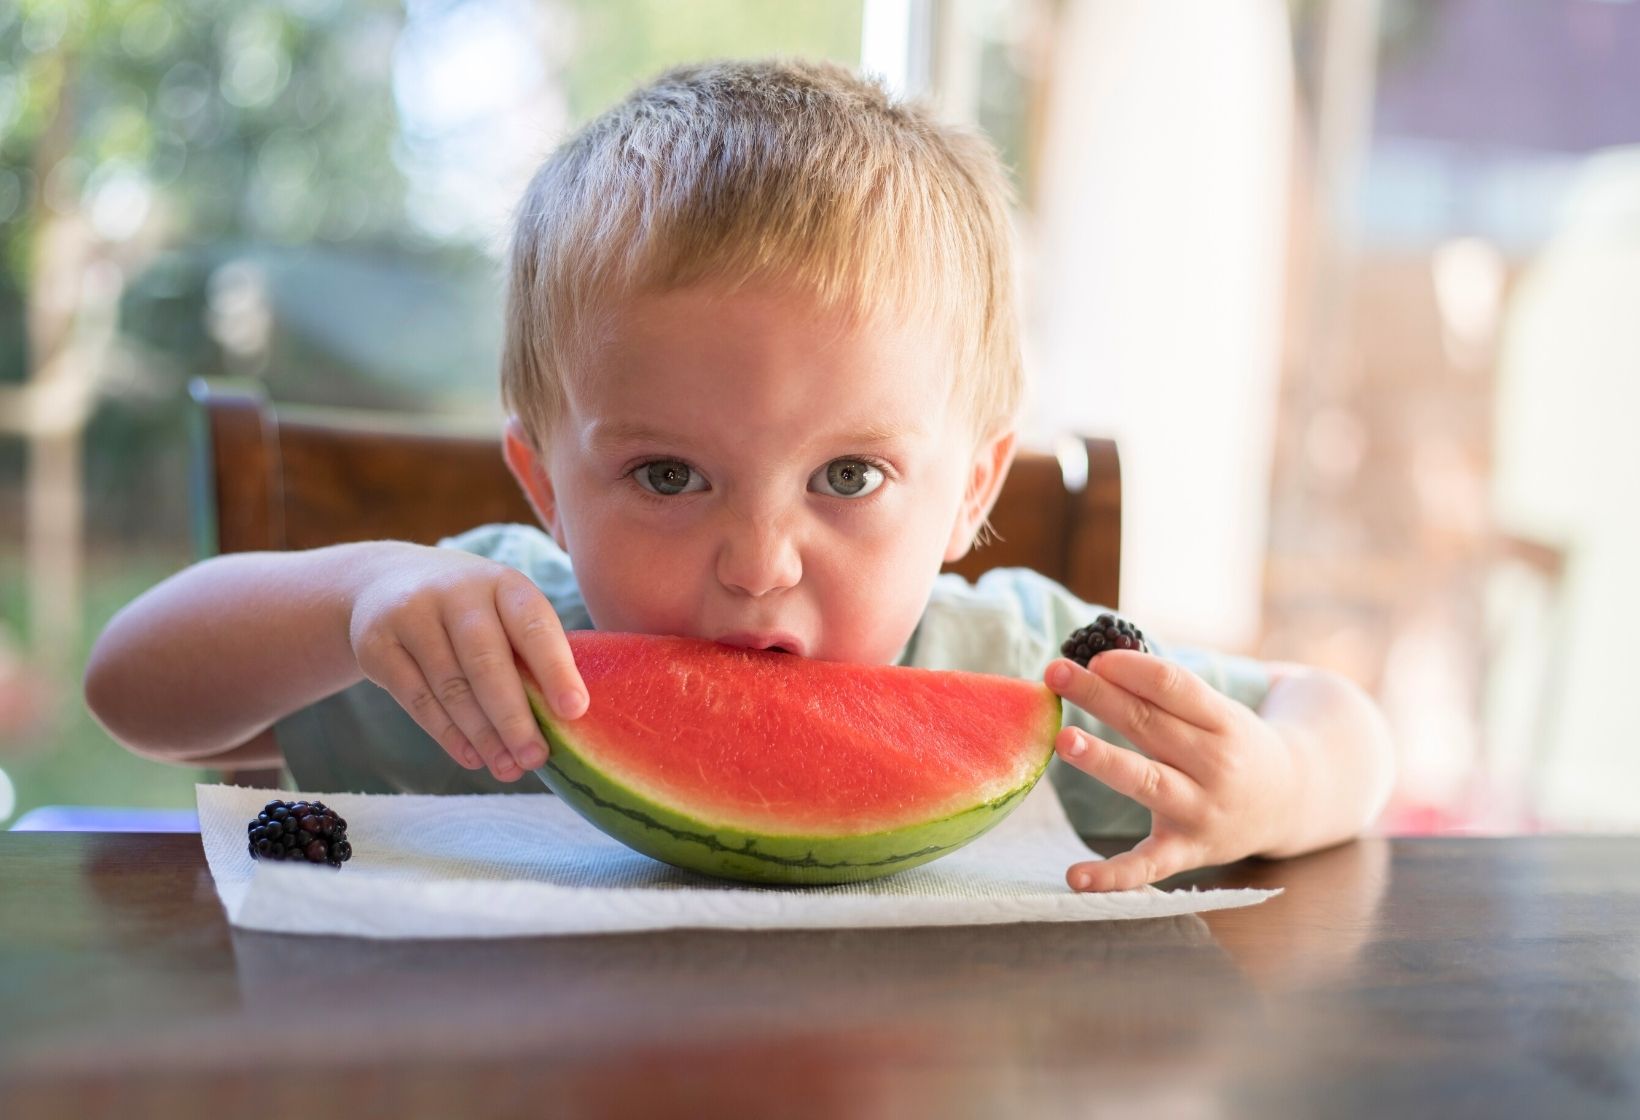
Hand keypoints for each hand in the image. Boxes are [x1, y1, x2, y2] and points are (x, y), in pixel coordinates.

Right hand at [347, 544, 586, 781]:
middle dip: (514, 718)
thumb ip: (530, 654)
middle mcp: (457, 593)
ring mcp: (412, 615)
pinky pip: (416, 699)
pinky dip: (447, 734)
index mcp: (503, 584)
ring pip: (451, 687)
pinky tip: (472, 757)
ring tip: (508, 768)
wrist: (387, 582)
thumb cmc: (471, 611)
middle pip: (487, 663)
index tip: (575, 711)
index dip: (556, 669)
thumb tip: (566, 723)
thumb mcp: (503, 611)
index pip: (534, 626)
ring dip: (483, 735)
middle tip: (536, 758)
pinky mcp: (376, 644)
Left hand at [1045, 651, 1297, 891]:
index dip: (1131, 668)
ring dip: (1104, 760)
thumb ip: (1167, 692)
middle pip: (1150, 724)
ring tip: (1065, 739)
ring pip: (1146, 781)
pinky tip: (1075, 876)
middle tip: (1056, 672)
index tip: (1093, 656)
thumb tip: (1099, 664)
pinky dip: (1114, 875)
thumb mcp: (1218, 712)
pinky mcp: (1188, 850)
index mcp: (1223, 721)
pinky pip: (1148, 865)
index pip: (1173, 685)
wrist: (1292, 801)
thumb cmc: (1235, 745)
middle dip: (1100, 696)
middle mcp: (1215, 764)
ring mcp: (1201, 810)